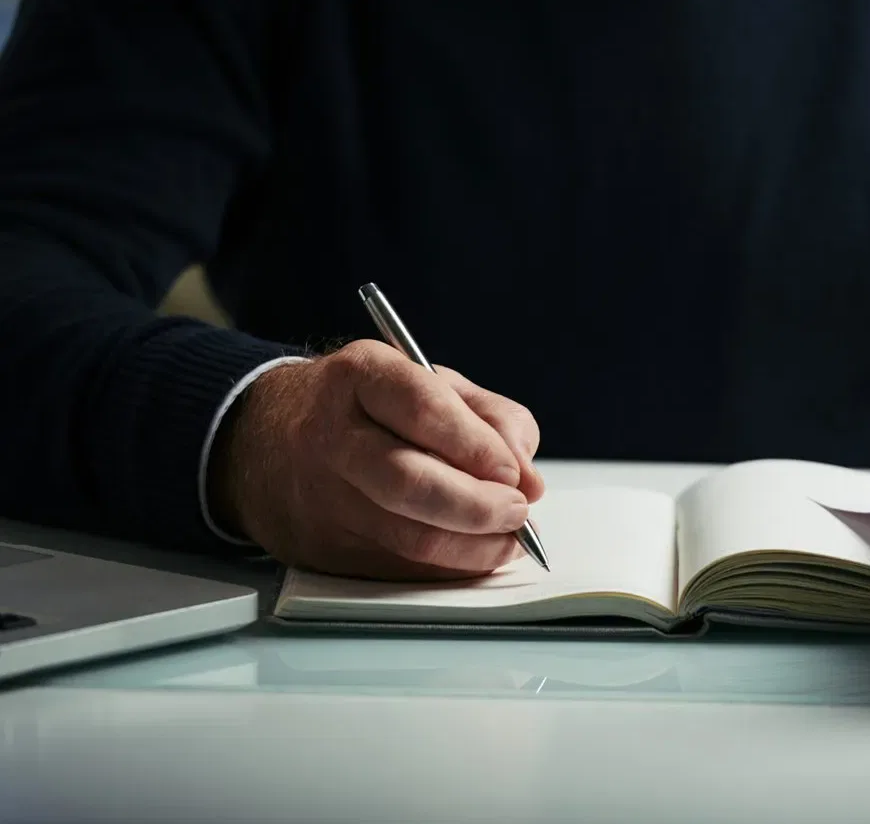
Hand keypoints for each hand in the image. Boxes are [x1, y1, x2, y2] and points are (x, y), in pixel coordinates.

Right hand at [211, 340, 543, 579]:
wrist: (265, 442)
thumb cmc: (370, 408)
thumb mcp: (431, 384)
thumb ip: (493, 419)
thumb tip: (529, 477)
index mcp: (361, 376)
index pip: (422, 409)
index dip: (476, 446)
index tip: (515, 473)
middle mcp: (331, 436)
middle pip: (410, 481)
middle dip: (479, 505)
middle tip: (518, 511)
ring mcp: (320, 497)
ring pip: (408, 537)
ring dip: (474, 546)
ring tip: (508, 536)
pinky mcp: (320, 549)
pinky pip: (397, 569)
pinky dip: (448, 567)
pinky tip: (474, 551)